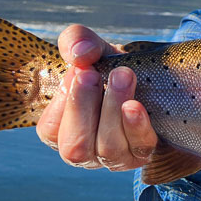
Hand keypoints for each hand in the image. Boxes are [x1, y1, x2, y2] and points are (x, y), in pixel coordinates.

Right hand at [35, 24, 157, 170]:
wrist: (150, 78)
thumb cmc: (109, 68)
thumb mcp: (90, 49)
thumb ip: (76, 42)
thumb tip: (80, 53)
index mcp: (62, 131)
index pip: (50, 130)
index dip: (63, 102)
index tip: (77, 71)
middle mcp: (86, 152)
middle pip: (75, 147)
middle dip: (82, 108)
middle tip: (92, 74)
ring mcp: (115, 158)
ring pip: (107, 149)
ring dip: (112, 109)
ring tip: (122, 76)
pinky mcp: (143, 154)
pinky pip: (139, 147)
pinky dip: (136, 126)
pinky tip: (135, 106)